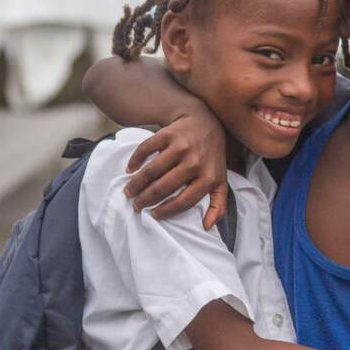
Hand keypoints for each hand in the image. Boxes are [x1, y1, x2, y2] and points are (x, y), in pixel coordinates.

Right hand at [123, 104, 227, 229]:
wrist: (207, 122)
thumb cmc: (212, 157)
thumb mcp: (220, 180)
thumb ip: (218, 204)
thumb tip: (208, 226)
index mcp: (208, 177)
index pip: (184, 201)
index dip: (166, 211)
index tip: (153, 215)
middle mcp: (195, 162)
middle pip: (164, 187)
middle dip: (146, 199)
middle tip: (136, 205)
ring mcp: (181, 147)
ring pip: (152, 170)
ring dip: (137, 183)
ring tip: (129, 191)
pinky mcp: (169, 134)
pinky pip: (147, 149)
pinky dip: (135, 160)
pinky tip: (130, 169)